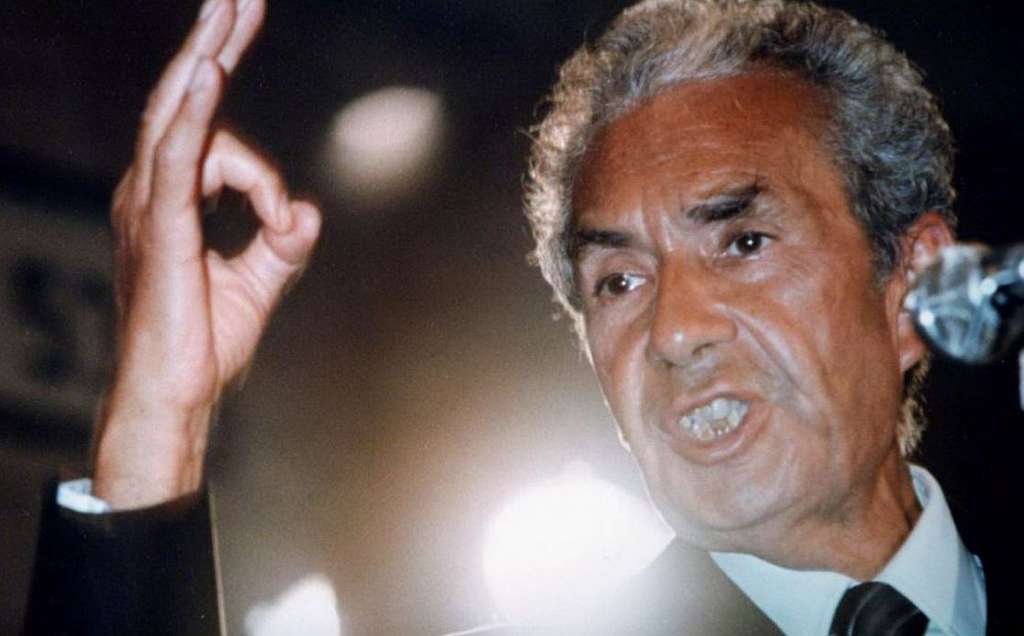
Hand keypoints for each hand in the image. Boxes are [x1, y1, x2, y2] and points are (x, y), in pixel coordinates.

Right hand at [93, 0, 320, 508]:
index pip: (206, 132)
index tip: (265, 109)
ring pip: (178, 114)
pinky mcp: (161, 227)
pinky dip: (195, 112)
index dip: (233, 100)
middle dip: (213, 42)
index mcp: (171, 202)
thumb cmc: (204, 344)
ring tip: (231, 9)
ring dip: (206, 56)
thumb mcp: (259, 283)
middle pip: (183, 99)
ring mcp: (150, 206)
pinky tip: (212, 70)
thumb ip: (282, 244)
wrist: (174, 396)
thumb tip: (309, 213)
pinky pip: (176, 155)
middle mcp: (152, 192)